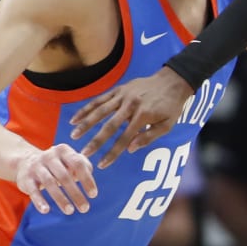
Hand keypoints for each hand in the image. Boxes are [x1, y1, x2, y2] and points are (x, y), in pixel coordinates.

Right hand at [16, 143, 97, 214]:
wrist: (25, 162)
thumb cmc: (57, 165)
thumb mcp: (70, 161)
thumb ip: (84, 166)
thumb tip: (90, 181)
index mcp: (63, 151)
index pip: (78, 164)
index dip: (87, 180)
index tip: (93, 195)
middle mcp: (49, 156)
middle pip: (64, 176)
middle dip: (75, 194)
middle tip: (85, 209)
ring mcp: (36, 166)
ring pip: (49, 183)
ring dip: (60, 198)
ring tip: (70, 211)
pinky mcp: (26, 178)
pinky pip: (33, 190)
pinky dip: (39, 201)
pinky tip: (46, 211)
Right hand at [68, 68, 190, 165]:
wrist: (172, 81)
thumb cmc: (171, 107)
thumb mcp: (167, 125)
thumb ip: (148, 137)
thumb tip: (130, 149)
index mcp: (143, 117)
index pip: (125, 139)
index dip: (112, 153)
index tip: (102, 164)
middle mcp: (130, 106)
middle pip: (109, 126)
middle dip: (96, 141)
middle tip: (84, 153)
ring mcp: (123, 96)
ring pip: (100, 111)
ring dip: (86, 123)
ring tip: (74, 135)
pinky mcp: (118, 90)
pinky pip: (99, 99)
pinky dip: (87, 108)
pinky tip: (75, 118)